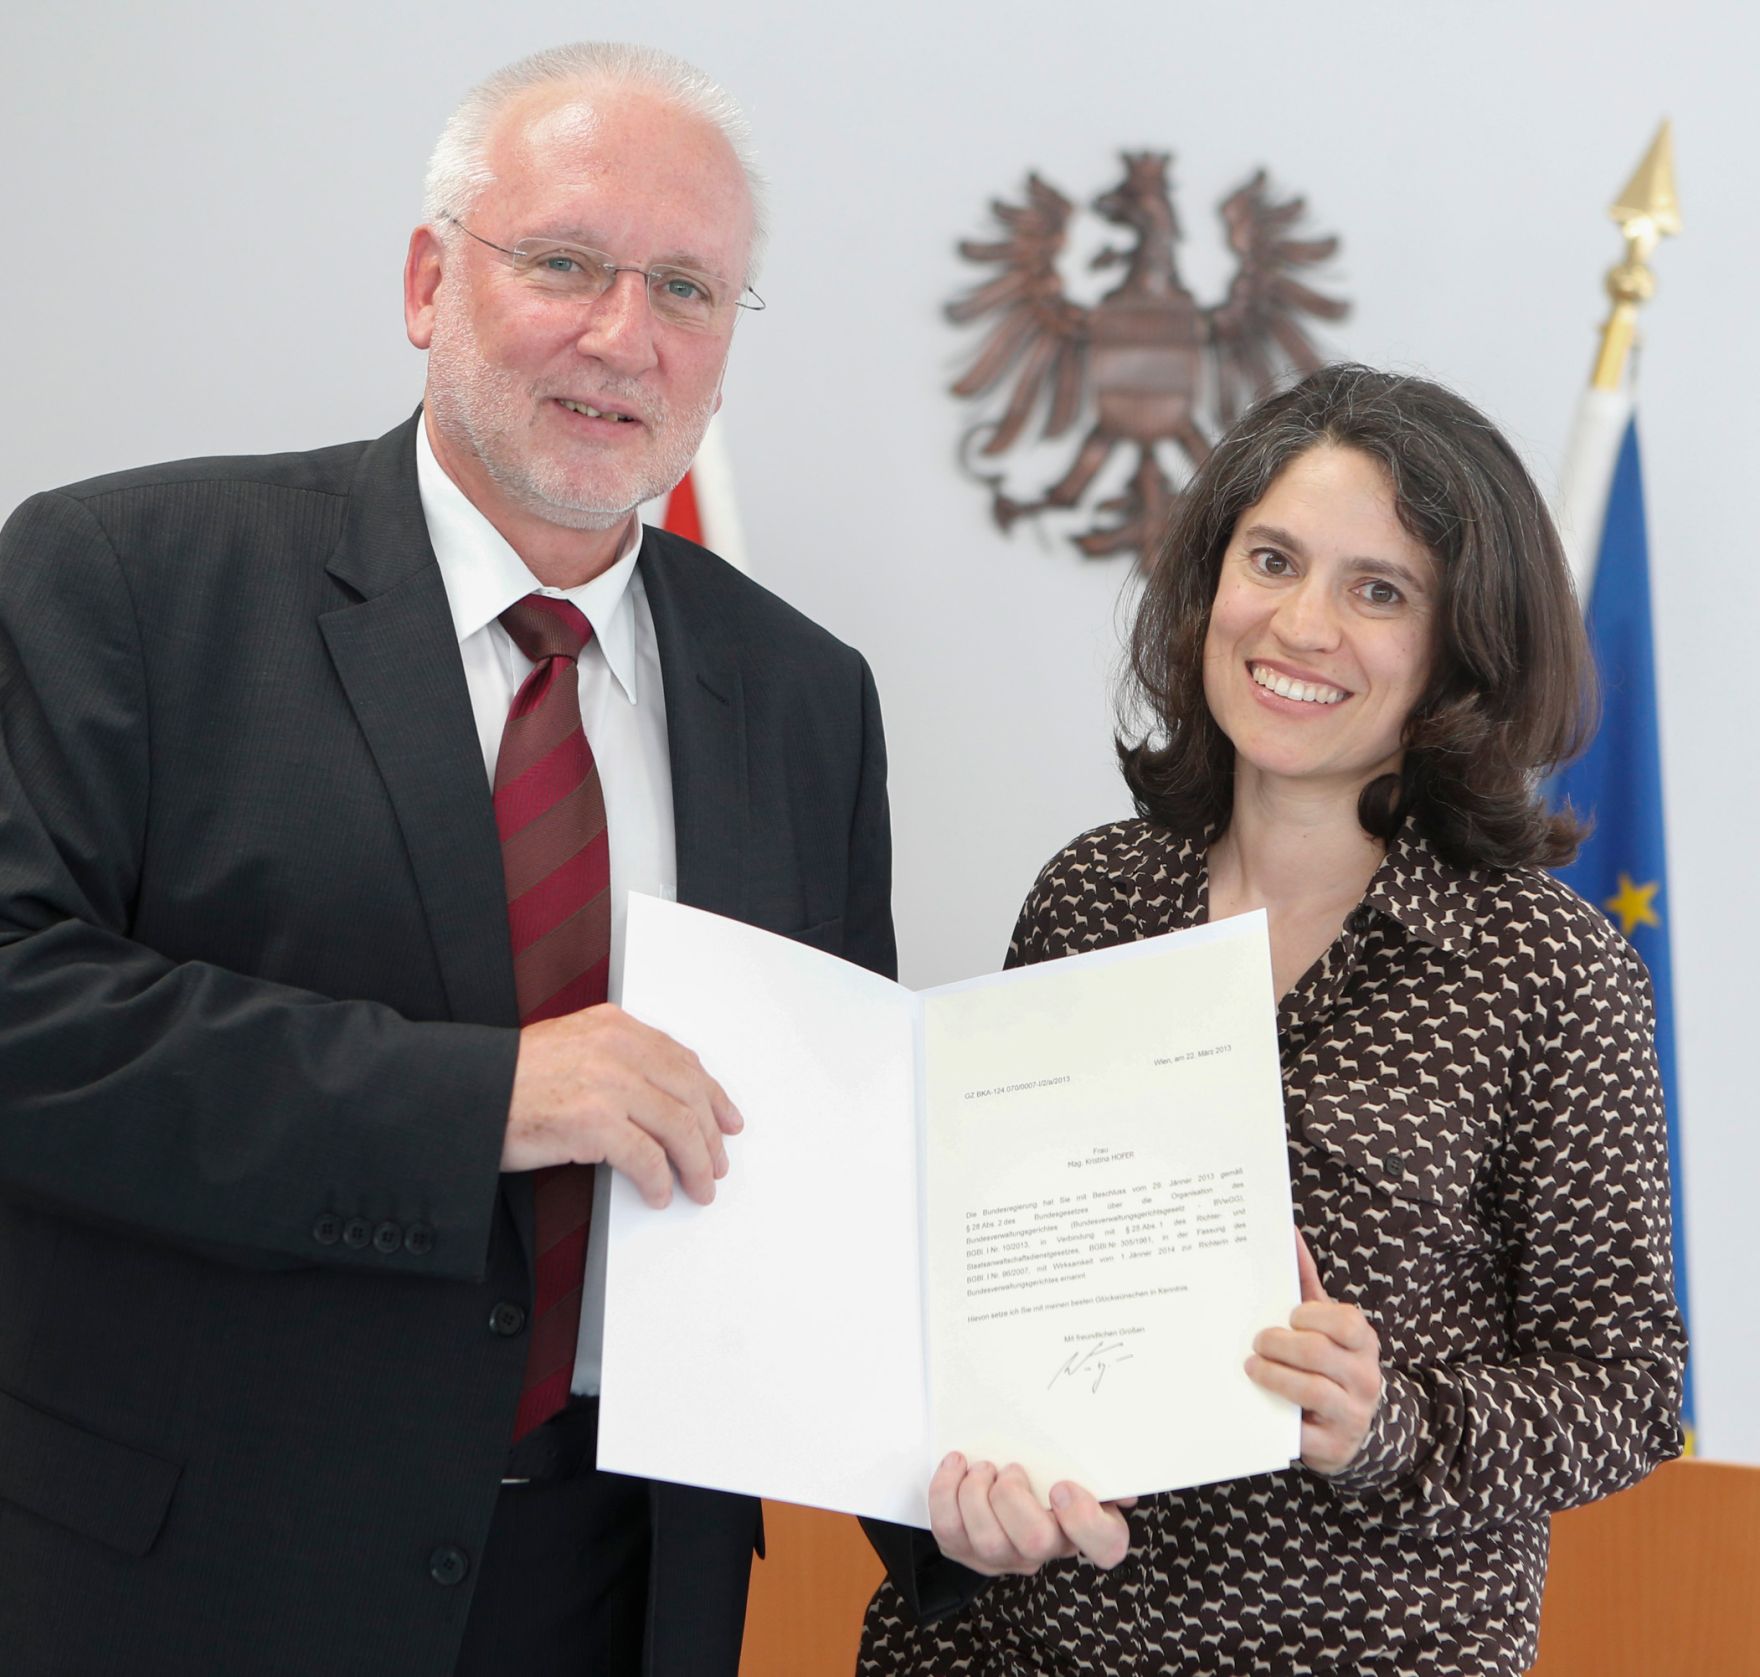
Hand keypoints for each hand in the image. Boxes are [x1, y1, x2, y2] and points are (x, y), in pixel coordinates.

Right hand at [503, 1004, 742, 1206]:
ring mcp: (607, 1083)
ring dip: (697, 1163)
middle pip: (689, 1093)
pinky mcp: (594, 1122)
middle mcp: (616, 1048)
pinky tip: (660, 1193)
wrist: (462, 1093)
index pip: (682, 1060)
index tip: (725, 1117)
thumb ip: (614, 1058)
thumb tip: (658, 1097)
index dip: (712, 1094)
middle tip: (718, 1162)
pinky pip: (647, 1158)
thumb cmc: (507, 1079)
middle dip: (711, 1134)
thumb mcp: (569, 1046)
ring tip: (700, 1186)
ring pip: (679, 1126)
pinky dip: (661, 1181)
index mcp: (613, 1026)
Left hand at [927, 1453, 1133, 1575]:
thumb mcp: (1076, 1463)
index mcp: (1085, 1526)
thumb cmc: (1045, 1472)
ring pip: (988, 1541)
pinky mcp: (965, 1551)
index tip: (1062, 1485)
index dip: (1085, 1520)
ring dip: (977, 1494)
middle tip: (1010, 1469)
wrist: (999, 1488)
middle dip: (1014, 1499)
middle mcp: (1046, 1549)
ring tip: (982, 1467)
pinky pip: (949, 1530)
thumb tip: (1120, 1471)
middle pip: (1035, 1543)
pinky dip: (946, 1491)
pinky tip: (956, 1465)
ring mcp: (1004, 1556)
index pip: (1106, 1546)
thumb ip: (1098, 1462)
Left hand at [1245, 1229, 1381, 1474]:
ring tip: (1252, 1367)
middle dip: (1281, 1344)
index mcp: (1363, 1344)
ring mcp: (1352, 1414)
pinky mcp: (1333, 1447)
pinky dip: (1279, 1417)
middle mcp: (1365, 1378)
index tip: (1289, 1316)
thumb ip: (1306, 1284)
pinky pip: (1303, 1434)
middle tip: (1258, 1342)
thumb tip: (1287, 1231)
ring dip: (1274, 1376)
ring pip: (1313, 1390)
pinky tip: (1261, 1404)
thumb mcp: (1325, 1326)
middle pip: (1320, 1354)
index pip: (1347, 1323)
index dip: (1314, 1317)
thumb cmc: (1331, 1364)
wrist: (1355, 1429)